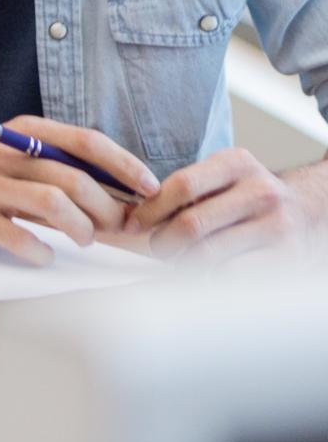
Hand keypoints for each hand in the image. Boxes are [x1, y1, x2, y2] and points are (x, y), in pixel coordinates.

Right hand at [0, 115, 157, 264]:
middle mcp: (5, 154)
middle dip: (106, 210)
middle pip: (74, 179)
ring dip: (79, 229)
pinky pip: (15, 236)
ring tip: (83, 241)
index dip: (125, 166)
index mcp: (23, 132)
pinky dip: (39, 252)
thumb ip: (55, 168)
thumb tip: (119, 198)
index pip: (86, 142)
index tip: (151, 189)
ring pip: (51, 203)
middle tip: (115, 229)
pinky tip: (42, 256)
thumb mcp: (13, 153)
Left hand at [129, 148, 321, 263]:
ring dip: (183, 263)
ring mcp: (276, 226)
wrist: (311, 211)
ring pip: (208, 254)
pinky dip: (210, 278)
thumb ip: (186, 190)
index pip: (182, 185)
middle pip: (192, 224)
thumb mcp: (224, 178)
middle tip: (158, 249)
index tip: (133, 224)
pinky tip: (206, 273)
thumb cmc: (250, 198)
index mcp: (237, 163)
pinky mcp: (287, 257)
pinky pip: (232, 274)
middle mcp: (260, 191)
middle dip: (162, 242)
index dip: (150, 209)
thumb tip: (131, 216)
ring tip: (179, 261)